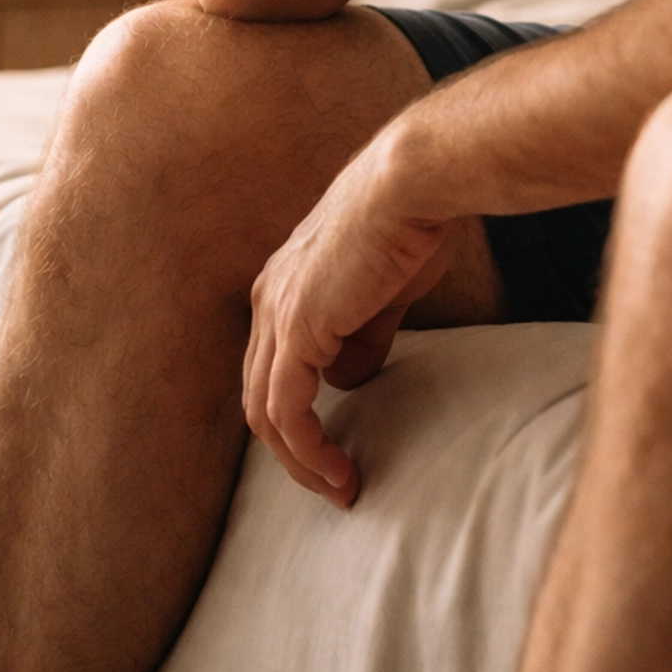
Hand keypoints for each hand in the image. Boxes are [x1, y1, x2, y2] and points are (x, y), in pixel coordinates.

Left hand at [243, 133, 456, 507]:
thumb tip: (352, 380)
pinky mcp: (295, 330)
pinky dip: (308, 451)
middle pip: (259, 395)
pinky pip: (286, 412)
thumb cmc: (410, 223)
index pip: (273, 365)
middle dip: (294, 448)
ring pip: (264, 413)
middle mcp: (267, 298)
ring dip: (300, 461)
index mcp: (284, 283)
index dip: (300, 412)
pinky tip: (339, 471)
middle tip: (336, 479)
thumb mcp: (383, 291)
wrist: (412, 184)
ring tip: (340, 488)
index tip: (339, 446)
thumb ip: (363, 335)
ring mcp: (275, 313)